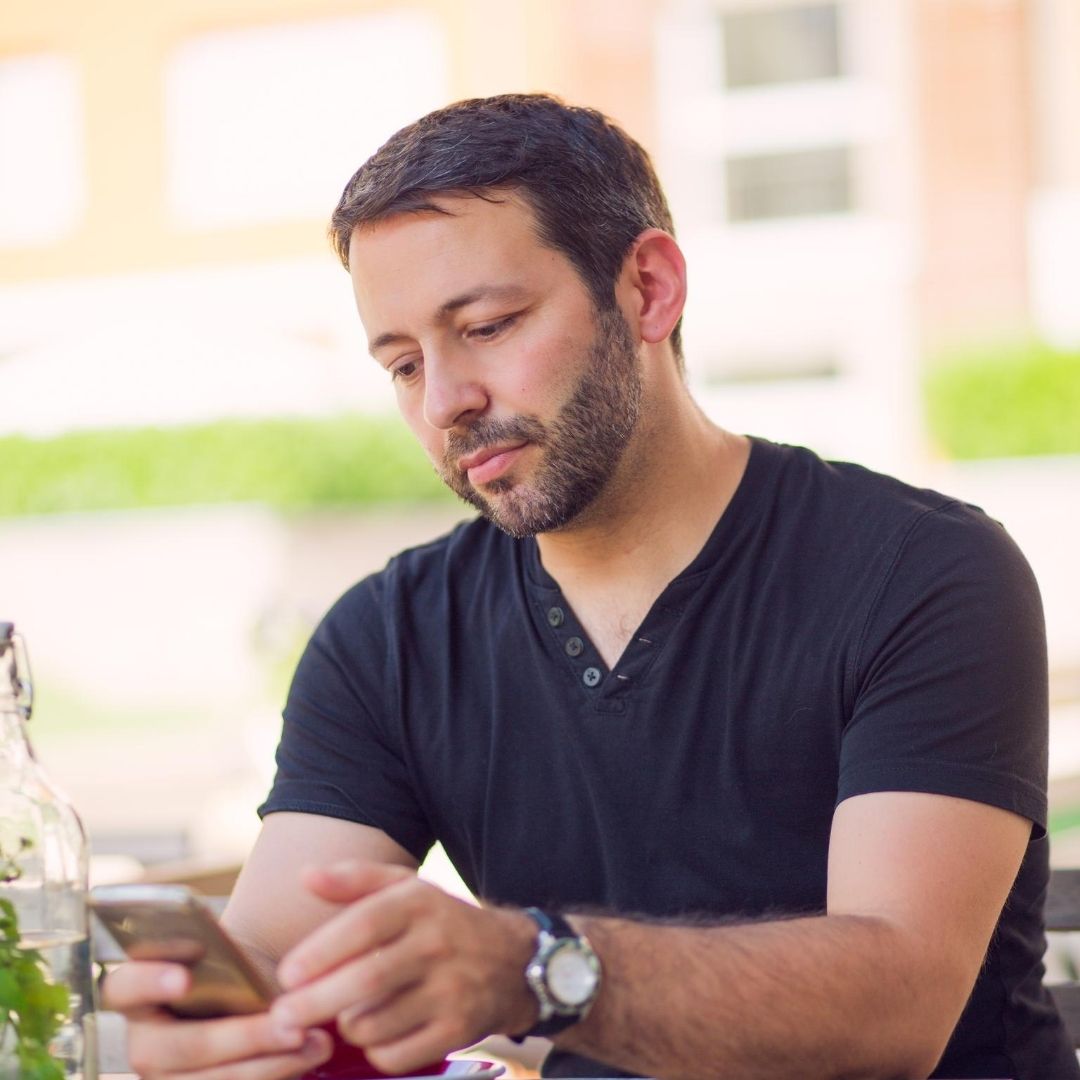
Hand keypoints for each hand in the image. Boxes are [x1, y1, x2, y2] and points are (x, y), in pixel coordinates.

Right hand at [102, 960, 333, 1078]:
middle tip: (291, 1026)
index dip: (148, 983)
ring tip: (317, 1041)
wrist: (245, 995)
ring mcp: (165, 1079)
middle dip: (242, 1038)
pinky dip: (274, 1076)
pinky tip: (309, 1056)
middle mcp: (144, 1043)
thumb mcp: (225, 955)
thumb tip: (242, 967)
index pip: (122, 987)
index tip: (184, 979)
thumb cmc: (234, 968)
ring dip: (268, 1064)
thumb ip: (222, 956)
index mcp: (137, 993)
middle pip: (181, 1047)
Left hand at [270, 860, 537, 1074]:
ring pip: (375, 1023)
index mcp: (420, 902)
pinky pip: (396, 1055)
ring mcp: (452, 989)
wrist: (514, 960)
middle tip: (283, 1018)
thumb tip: (306, 877)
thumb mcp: (406, 889)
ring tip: (346, 1015)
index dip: (321, 951)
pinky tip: (378, 1033)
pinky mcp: (460, 1030)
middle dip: (315, 1003)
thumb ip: (356, 880)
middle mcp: (438, 943)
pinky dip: (375, 1051)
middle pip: (366, 980)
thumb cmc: (441, 922)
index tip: (286, 975)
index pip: (364, 924)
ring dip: (347, 1027)